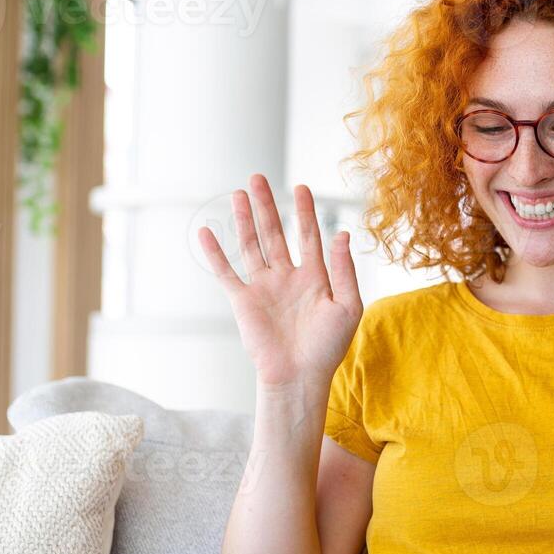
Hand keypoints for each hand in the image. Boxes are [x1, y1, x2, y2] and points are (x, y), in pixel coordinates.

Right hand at [198, 174, 362, 390]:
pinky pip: (226, 272)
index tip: (301, 188)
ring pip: (251, 245)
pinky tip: (206, 232)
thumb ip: (345, 270)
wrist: (300, 376)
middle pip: (274, 233)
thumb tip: (342, 234)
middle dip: (268, 205)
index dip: (305, 212)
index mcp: (314, 277)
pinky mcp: (243, 301)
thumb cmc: (328, 347)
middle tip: (258, 177)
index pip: (308, 235)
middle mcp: (286, 277)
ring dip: (244, 219)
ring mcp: (263, 287)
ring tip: (239, 193)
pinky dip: (215, 253)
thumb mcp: (347, 306)